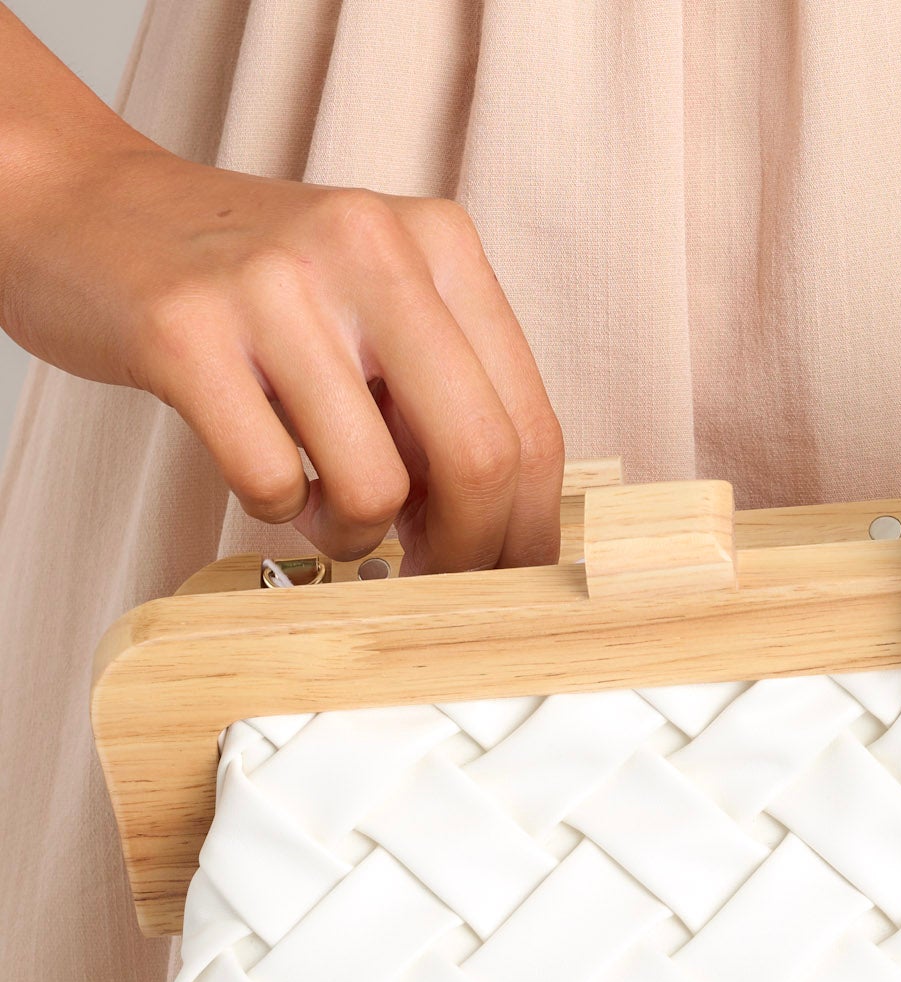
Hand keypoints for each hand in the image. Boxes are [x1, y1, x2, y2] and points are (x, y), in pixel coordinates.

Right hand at [0, 114, 562, 572]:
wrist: (88, 207)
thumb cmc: (249, 286)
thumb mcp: (373, 309)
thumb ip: (443, 398)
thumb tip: (503, 533)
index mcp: (438, 241)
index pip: (531, 422)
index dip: (525, 527)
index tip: (503, 574)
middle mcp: (368, 246)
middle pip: (479, 458)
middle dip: (466, 552)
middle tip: (429, 575)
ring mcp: (273, 285)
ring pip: (375, 487)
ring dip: (352, 535)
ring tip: (320, 505)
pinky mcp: (184, 331)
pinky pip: (270, 483)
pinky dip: (272, 510)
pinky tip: (258, 469)